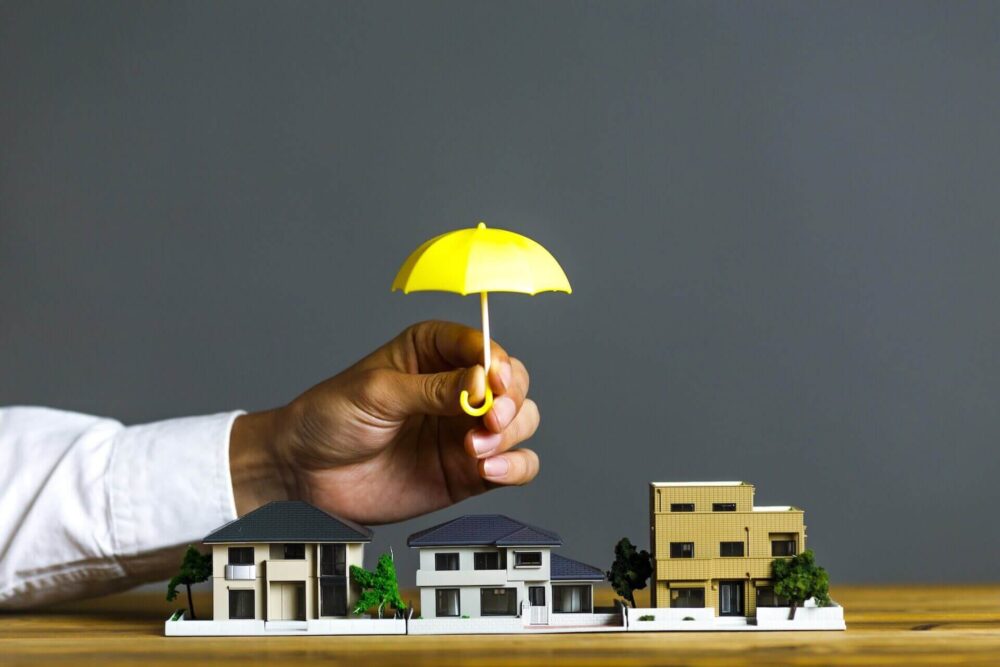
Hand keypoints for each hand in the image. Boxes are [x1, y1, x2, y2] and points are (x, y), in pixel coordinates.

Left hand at [229, 321, 540, 523]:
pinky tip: (490, 470)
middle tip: (491, 417)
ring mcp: (465, 430)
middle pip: (514, 383)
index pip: (483, 346)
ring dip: (511, 434)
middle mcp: (458, 387)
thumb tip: (480, 382)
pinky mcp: (469, 470)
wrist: (304, 474)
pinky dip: (514, 467)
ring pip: (522, 421)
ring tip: (475, 448)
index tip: (493, 382)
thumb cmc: (330, 418)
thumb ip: (432, 389)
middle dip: (511, 399)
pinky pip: (516, 465)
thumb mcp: (377, 392)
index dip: (496, 363)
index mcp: (433, 351)